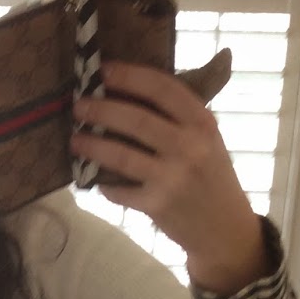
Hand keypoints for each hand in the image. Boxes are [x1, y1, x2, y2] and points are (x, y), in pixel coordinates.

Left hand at [71, 60, 269, 295]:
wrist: (224, 228)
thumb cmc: (211, 176)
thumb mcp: (207, 139)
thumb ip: (180, 117)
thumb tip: (132, 90)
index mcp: (202, 123)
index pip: (163, 89)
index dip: (130, 76)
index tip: (104, 70)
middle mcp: (189, 147)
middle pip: (137, 120)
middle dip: (102, 109)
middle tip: (78, 105)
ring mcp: (172, 178)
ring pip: (122, 155)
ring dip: (93, 145)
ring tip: (75, 139)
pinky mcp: (157, 206)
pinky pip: (120, 191)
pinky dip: (105, 184)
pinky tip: (95, 179)